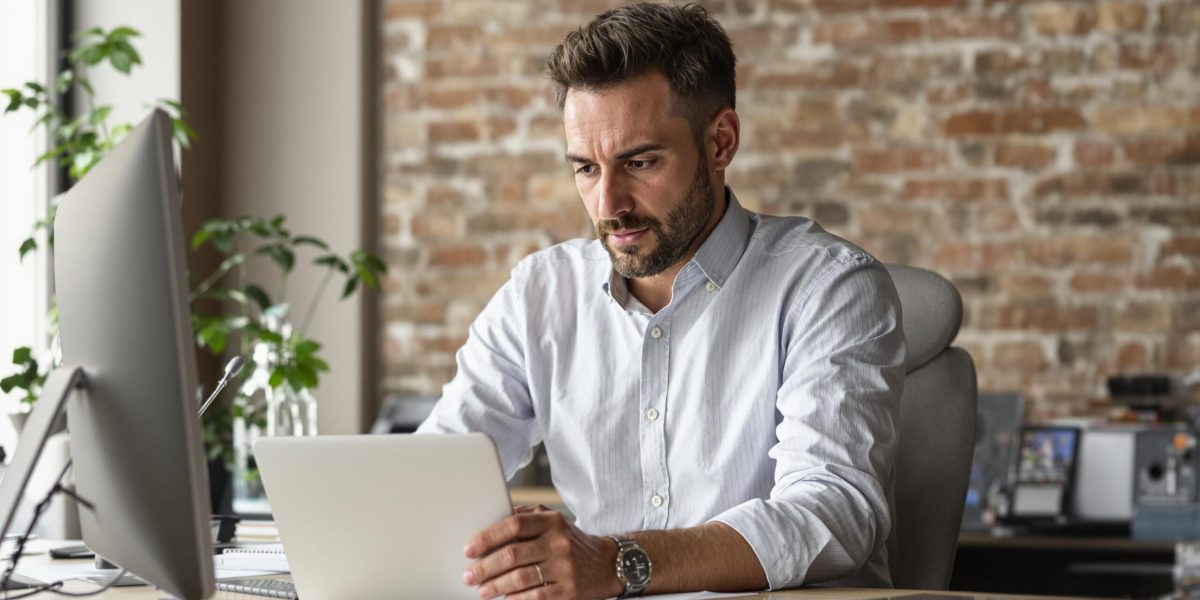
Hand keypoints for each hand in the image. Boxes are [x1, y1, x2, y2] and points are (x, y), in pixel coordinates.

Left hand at [462, 504, 620, 598]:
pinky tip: (505, 599)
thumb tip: (492, 519)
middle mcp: (559, 542)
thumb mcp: (554, 521)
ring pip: (520, 578)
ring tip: (482, 590)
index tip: (469, 549)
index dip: (488, 537)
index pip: (513, 525)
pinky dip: (515, 599)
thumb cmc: (571, 542)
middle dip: (485, 567)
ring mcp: (564, 567)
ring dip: (496, 586)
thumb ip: (526, 517)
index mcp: (552, 521)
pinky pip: (535, 596)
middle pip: (513, 554)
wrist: (607, 564)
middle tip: (469, 576)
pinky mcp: (568, 590)